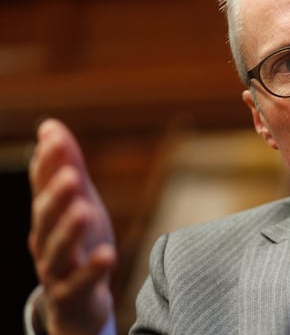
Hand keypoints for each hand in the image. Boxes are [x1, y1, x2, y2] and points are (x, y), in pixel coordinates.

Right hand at [28, 119, 116, 334]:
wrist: (77, 302)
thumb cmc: (78, 244)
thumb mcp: (78, 202)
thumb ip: (67, 167)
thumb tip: (50, 126)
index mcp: (47, 215)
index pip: (43, 186)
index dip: (48, 162)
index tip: (53, 136)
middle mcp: (45, 240)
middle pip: (46, 216)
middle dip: (56, 195)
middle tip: (71, 174)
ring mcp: (55, 269)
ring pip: (57, 249)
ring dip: (69, 229)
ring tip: (85, 210)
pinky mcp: (71, 293)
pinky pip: (80, 281)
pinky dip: (92, 269)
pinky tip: (108, 255)